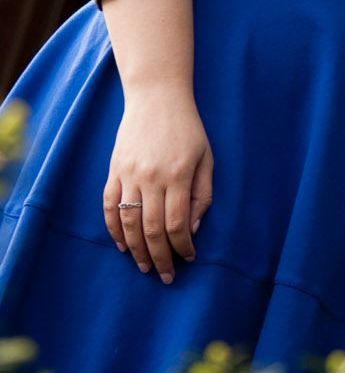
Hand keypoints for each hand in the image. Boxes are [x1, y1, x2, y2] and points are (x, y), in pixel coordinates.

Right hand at [104, 87, 212, 281]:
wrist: (157, 97)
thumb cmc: (188, 128)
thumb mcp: (206, 156)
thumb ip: (202, 193)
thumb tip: (192, 229)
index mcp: (179, 174)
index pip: (178, 223)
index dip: (182, 247)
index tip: (188, 259)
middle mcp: (152, 177)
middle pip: (152, 229)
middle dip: (160, 257)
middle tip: (165, 276)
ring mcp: (130, 174)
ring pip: (129, 223)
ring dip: (136, 250)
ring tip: (145, 266)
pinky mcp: (114, 170)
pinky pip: (109, 206)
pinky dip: (113, 229)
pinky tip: (122, 245)